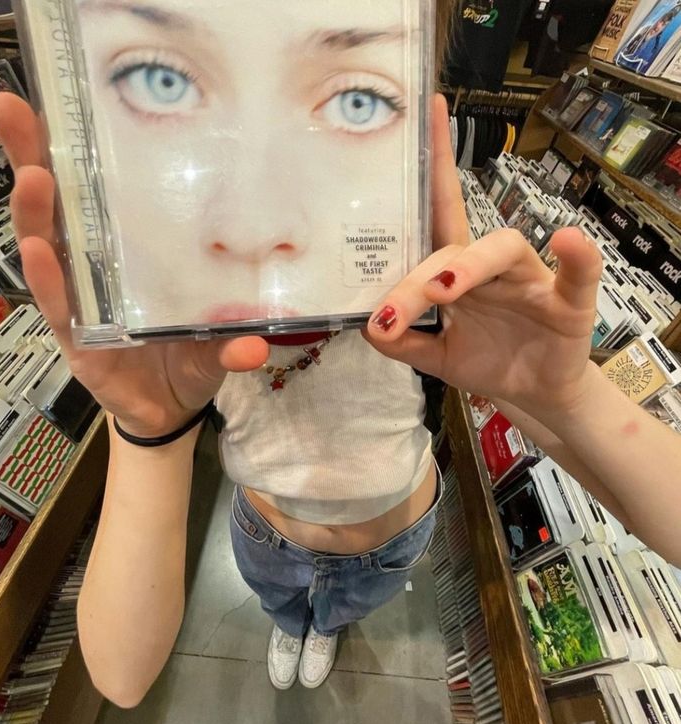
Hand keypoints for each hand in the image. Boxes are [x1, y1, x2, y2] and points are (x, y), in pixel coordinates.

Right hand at [0, 93, 267, 437]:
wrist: (172, 410)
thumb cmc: (188, 358)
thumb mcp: (217, 338)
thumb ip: (232, 333)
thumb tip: (256, 343)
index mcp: (132, 256)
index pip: (99, 196)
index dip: (75, 151)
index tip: (58, 101)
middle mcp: (99, 272)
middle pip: (61, 209)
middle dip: (35, 159)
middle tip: (19, 113)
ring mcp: (82, 304)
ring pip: (48, 251)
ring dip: (37, 214)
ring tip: (33, 176)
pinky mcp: (77, 342)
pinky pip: (60, 309)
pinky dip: (52, 284)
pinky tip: (42, 255)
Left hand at [363, 95, 602, 417]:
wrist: (532, 391)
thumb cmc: (485, 359)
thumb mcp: (435, 355)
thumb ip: (404, 341)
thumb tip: (368, 326)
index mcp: (456, 272)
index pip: (439, 214)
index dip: (433, 165)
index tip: (427, 109)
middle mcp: (489, 266)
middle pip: (455, 246)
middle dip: (423, 273)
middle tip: (397, 307)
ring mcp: (529, 279)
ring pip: (502, 250)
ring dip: (471, 266)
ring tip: (444, 287)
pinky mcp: (566, 301)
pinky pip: (578, 274)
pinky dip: (577, 257)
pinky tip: (567, 240)